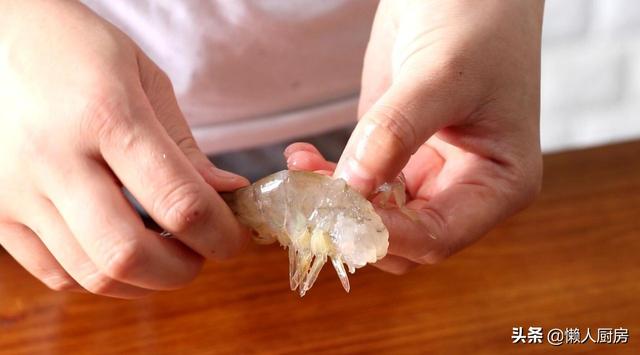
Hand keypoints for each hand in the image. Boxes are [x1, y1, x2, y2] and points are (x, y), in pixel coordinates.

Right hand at [0, 1, 248, 297]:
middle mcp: (53, 158)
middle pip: (128, 254)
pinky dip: (100, 276)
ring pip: (91, 274)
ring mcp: (16, 191)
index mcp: (106, 115)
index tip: (232, 236)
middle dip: (183, 270)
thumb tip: (228, 194)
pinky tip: (119, 250)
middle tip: (202, 252)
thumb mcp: (145, 80)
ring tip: (165, 252)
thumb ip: (185, 146)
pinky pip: (55, 273)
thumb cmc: (80, 51)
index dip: (220, 234)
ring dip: (145, 279)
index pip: (179, 202)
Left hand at [287, 0, 543, 273]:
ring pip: (372, 218)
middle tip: (310, 204)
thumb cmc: (476, 20)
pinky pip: (356, 186)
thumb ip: (397, 132)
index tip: (340, 214)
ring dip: (332, 206)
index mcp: (498, 183)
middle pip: (402, 240)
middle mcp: (461, 188)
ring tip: (299, 175)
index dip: (388, 236)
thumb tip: (352, 188)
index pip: (439, 236)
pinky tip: (302, 158)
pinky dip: (327, 180)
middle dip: (353, 227)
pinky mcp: (391, 153)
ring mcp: (423, 171)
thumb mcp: (442, 75)